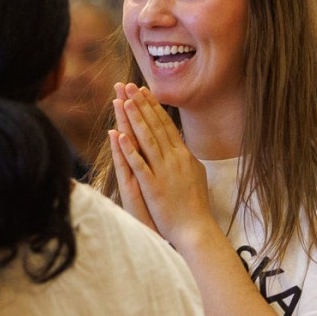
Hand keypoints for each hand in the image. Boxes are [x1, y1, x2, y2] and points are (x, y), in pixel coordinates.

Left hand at [108, 83, 211, 245]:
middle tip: (128, 86)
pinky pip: (139, 165)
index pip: (165, 124)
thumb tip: (180, 144)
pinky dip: (130, 150)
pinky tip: (120, 136)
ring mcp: (163, 171)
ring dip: (134, 119)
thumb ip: (185, 157)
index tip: (142, 90)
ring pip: (146, 140)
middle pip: (155, 127)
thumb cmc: (195, 204)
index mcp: (183, 154)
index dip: (153, 107)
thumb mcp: (194, 173)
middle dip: (140, 105)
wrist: (196, 229)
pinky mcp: (153, 186)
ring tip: (123, 102)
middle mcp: (174, 159)